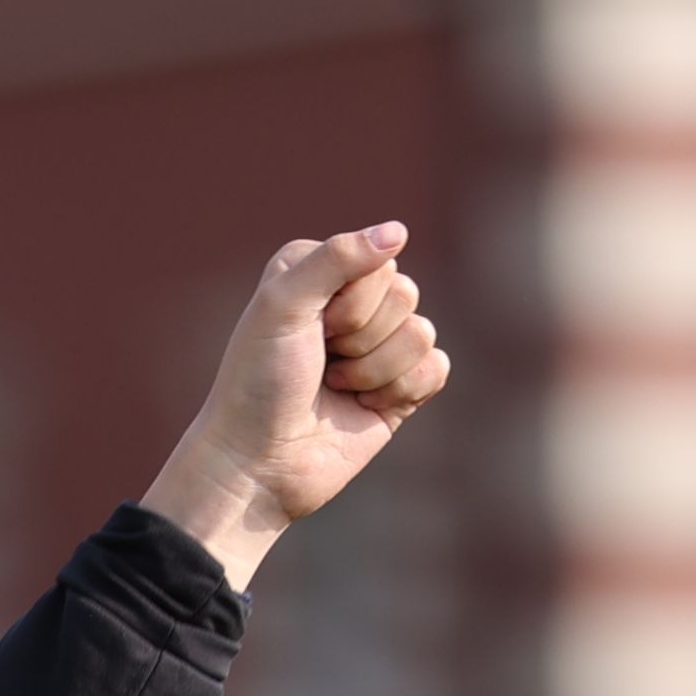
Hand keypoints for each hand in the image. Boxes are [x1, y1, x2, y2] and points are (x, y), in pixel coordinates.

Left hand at [141, 222, 450, 586]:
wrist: (258, 464)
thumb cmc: (259, 383)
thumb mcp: (283, 306)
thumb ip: (336, 259)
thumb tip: (398, 231)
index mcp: (320, 271)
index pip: (378, 263)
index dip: (350, 304)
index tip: (310, 332)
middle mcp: (352, 302)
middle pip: (405, 294)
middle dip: (362, 337)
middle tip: (320, 363)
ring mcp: (377, 345)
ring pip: (422, 332)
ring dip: (375, 370)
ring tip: (334, 388)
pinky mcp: (398, 388)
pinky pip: (436, 368)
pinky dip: (402, 391)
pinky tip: (365, 407)